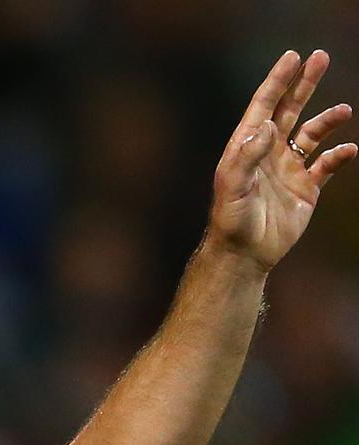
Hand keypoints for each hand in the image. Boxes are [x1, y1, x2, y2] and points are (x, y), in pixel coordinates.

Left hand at [207, 50, 355, 272]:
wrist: (244, 253)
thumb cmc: (231, 220)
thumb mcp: (232, 186)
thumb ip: (247, 155)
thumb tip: (266, 124)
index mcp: (248, 147)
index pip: (264, 106)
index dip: (278, 80)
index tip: (293, 57)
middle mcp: (269, 152)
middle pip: (290, 109)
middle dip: (304, 84)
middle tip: (321, 57)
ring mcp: (288, 168)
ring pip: (312, 134)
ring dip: (328, 120)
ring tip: (344, 110)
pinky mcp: (306, 188)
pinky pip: (327, 165)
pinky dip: (339, 155)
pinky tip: (349, 149)